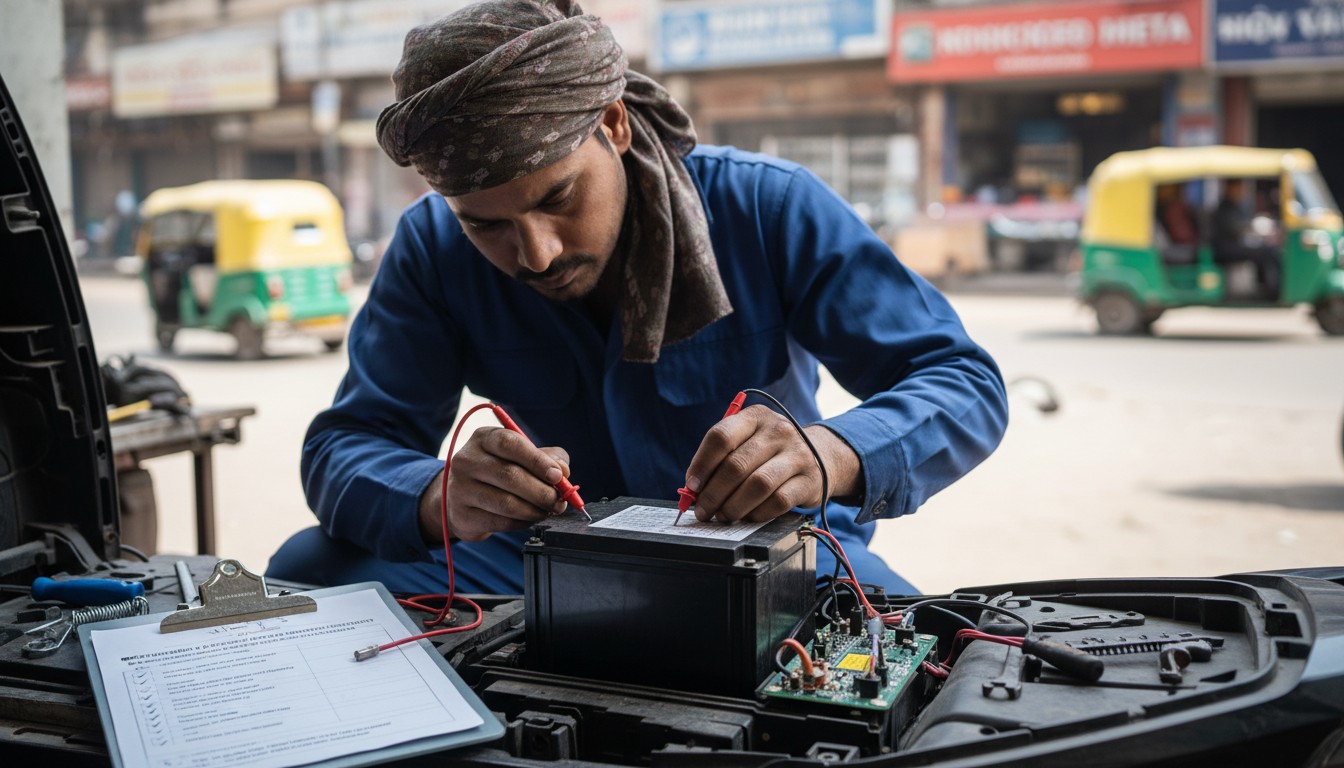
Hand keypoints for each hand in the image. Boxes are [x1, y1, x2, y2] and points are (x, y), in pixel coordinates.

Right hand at [419, 427, 570, 542]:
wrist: (462, 499)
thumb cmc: (499, 472)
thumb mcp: (521, 456)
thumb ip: (547, 457)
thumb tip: (563, 471)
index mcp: (483, 438)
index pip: (510, 444)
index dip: (537, 460)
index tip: (558, 476)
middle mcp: (467, 460)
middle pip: (510, 476)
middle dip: (542, 492)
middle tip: (559, 501)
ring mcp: (460, 488)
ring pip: (506, 503)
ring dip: (535, 510)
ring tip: (547, 511)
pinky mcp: (462, 515)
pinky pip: (501, 522)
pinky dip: (522, 523)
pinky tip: (530, 518)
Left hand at [682, 405, 860, 522]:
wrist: (822, 454)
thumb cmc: (771, 451)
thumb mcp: (749, 440)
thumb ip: (722, 459)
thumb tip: (694, 490)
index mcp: (755, 417)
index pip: (721, 437)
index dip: (702, 464)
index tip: (692, 486)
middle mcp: (779, 431)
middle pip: (736, 465)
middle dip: (714, 493)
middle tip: (704, 510)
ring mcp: (797, 455)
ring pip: (757, 485)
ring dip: (734, 506)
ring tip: (723, 515)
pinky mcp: (810, 480)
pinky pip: (778, 501)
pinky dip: (757, 513)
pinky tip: (749, 516)